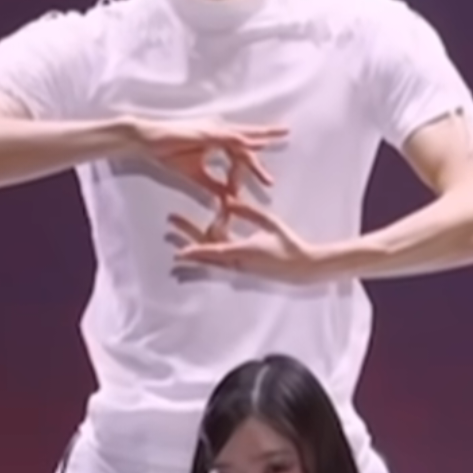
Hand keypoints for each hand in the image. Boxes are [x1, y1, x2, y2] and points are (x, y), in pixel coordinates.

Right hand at [129, 117, 286, 209]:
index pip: (242, 153)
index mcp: (218, 140)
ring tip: (273, 150)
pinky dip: (242, 141)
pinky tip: (254, 144)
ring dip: (256, 148)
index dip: (253, 167)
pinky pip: (229, 137)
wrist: (146, 141)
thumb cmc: (168, 152)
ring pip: (242, 139)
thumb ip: (215, 185)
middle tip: (281, 152)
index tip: (266, 182)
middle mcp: (219, 131)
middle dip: (264, 149)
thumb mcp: (197, 174)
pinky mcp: (206, 131)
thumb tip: (230, 199)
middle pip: (247, 142)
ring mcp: (213, 129)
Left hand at [168, 198, 339, 284]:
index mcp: (245, 251)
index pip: (215, 251)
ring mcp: (240, 269)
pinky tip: (198, 253)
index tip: (178, 251)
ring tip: (176, 250)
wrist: (304, 267)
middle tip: (169, 234)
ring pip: (210, 261)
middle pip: (207, 255)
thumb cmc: (289, 245)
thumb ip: (247, 212)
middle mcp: (238, 263)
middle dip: (187, 243)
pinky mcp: (243, 270)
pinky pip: (220, 263)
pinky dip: (207, 257)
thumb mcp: (269, 223)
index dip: (195, 251)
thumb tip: (227, 202)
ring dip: (194, 254)